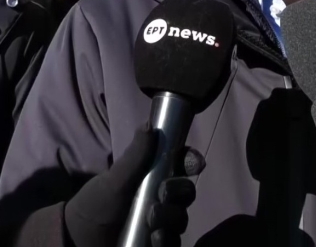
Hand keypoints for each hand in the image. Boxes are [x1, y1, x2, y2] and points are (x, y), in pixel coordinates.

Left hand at [64, 126, 205, 246]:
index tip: (194, 163)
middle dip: (179, 191)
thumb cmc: (95, 205)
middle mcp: (162, 198)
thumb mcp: (113, 180)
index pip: (182, 164)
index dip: (192, 161)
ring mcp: (161, 223)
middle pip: (186, 191)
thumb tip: (149, 125)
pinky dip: (167, 239)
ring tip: (151, 221)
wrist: (77, 241)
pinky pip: (175, 241)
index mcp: (153, 177)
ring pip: (181, 217)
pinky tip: (154, 238)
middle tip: (162, 194)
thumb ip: (134, 156)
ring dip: (171, 217)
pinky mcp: (158, 243)